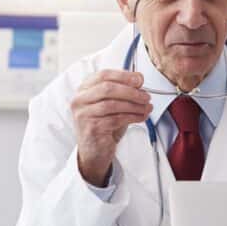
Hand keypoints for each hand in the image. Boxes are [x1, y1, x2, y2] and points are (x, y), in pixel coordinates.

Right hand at [71, 70, 151, 186]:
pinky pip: (116, 119)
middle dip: (131, 91)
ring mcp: (83, 114)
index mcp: (84, 89)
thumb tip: (139, 79)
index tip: (139, 79)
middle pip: (108, 88)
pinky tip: (141, 117)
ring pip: (113, 104)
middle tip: (146, 96)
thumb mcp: (112, 104)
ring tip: (146, 107)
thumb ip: (122, 91)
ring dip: (134, 105)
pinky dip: (132, 117)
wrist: (95, 150)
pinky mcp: (91, 128)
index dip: (124, 76)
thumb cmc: (104, 124)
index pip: (103, 75)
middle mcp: (80, 100)